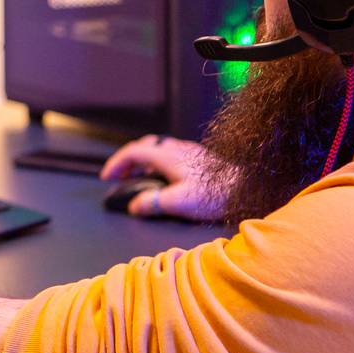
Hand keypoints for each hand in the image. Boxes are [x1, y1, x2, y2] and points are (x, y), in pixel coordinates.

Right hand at [100, 135, 222, 220]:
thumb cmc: (215, 194)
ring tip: (141, 179)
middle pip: (144, 146)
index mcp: (167, 156)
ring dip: (145, 161)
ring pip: (159, 149)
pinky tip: (167, 180)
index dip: (116, 163)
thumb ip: (153, 203)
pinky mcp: (200, 160)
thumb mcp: (179, 202)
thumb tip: (134, 206)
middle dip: (129, 159)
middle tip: (122, 176)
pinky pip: (171, 155)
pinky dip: (159, 164)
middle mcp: (177, 149)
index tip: (107, 178)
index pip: (133, 152)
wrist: (246, 187)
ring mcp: (190, 152)